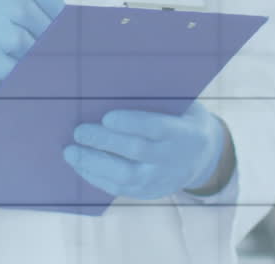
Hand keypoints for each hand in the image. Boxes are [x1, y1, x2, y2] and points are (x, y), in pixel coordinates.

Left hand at [63, 101, 228, 199]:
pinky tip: (80, 165)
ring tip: (70, 152)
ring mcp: (160, 179)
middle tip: (79, 132)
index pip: (155, 128)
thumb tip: (115, 83)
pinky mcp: (148, 192)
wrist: (204, 157)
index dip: (131, 123)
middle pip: (135, 152)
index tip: (106, 117)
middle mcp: (172, 159)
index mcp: (183, 132)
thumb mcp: (182, 105)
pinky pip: (119, 189)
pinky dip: (96, 177)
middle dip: (104, 142)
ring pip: (124, 176)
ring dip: (93, 164)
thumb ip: (157, 98)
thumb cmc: (181, 119)